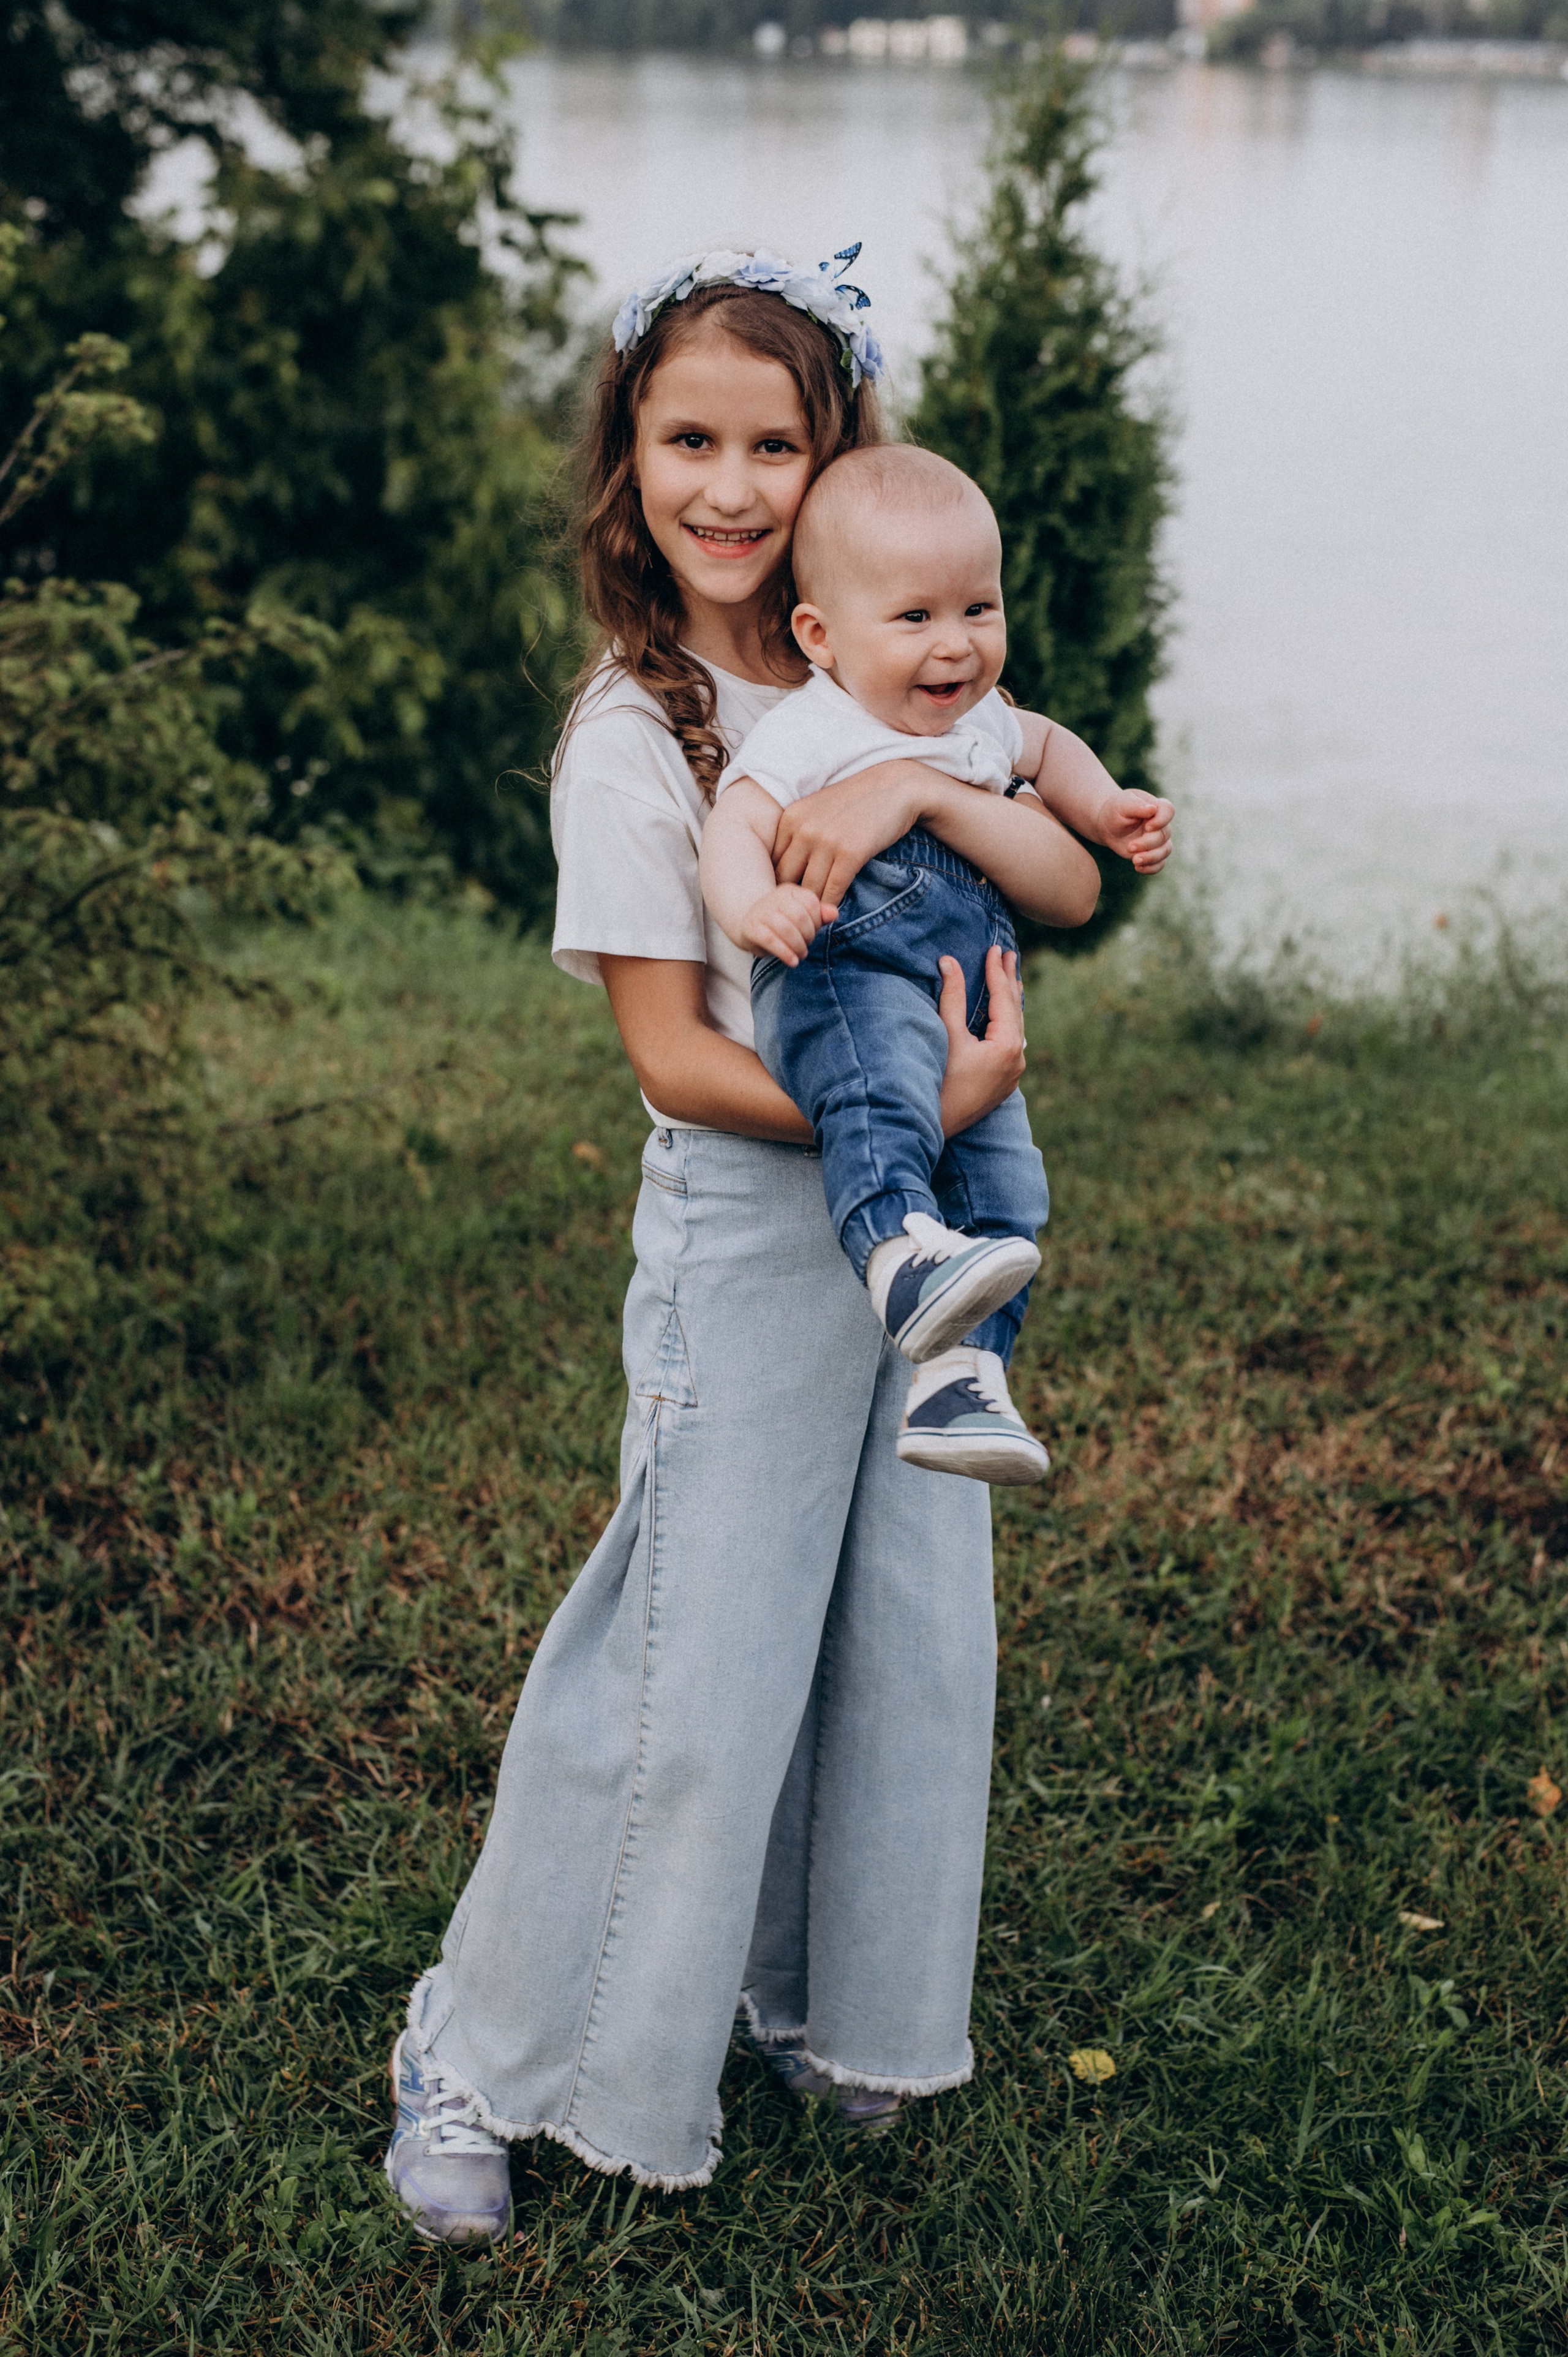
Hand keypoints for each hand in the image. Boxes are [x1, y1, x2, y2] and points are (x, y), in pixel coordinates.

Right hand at [738, 882, 832, 964]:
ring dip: (798, 946)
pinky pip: (771, 941)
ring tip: (801, 955)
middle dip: (808, 936)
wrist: (748, 925)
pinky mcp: (750, 928)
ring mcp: (760, 912)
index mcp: (790, 891)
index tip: (813, 933)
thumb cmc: (782, 922)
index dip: (817, 922)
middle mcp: (774, 897)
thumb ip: (820, 914)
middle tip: (806, 946)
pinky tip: (793, 961)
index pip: (811, 904)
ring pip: (785, 929)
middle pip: (799, 916)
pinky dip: (785, 953)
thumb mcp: (802, 917)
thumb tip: (834, 914)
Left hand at [771, 758, 932, 909]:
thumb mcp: (817, 811)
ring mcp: (826, 841)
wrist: (895, 787)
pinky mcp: (850, 853)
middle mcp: (803, 830)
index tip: (789, 898)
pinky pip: (832, 890)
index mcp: (790, 820)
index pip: (773, 864)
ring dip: (813, 907)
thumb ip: (798, 836)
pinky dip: (831, 905)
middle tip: (799, 914)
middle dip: (793, 900)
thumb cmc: (856, 802)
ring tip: (815, 917)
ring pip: (809, 889)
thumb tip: (784, 875)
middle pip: (787, 880)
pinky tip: (832, 911)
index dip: (780, 885)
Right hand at [937, 946, 1026, 1137]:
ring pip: (1015, 1028)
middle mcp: (1017, 1059)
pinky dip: (1007, 1023)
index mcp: (1007, 1046)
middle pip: (1015, 1011)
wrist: (934, 1126)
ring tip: (1010, 978)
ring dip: (1010, 1002)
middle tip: (1009, 954)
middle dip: (1009, 981)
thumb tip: (949, 961)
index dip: (997, 971)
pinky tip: (1005, 1017)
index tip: (995, 948)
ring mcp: (1013, 1073)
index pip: (1003, 999)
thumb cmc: (939, 1082)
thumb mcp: (946, 1035)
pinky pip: (1011, 1044)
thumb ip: (951, 997)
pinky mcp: (1004, 1083)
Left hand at [1096, 788, 1173, 874]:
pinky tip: (1138, 867)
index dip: (1161, 821)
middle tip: (1129, 847)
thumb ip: (1137, 805)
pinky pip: (1160, 863)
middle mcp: (1161, 824)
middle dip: (1147, 843)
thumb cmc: (1115, 810)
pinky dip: (1151, 868)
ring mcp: (1158, 839)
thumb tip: (1152, 809)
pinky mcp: (1152, 853)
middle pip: (1163, 835)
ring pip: (1165, 851)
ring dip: (1151, 857)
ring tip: (1134, 861)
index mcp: (1156, 806)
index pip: (1168, 811)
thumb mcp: (1122, 804)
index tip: (1148, 827)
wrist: (1107, 825)